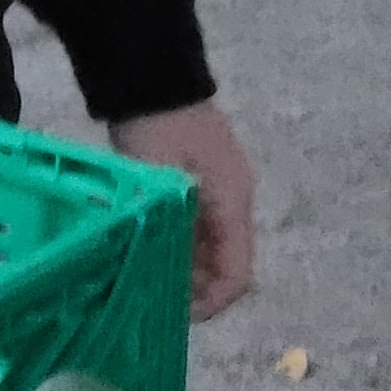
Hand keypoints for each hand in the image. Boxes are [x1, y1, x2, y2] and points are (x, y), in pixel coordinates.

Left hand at [107, 98, 257, 321]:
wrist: (152, 73)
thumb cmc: (156, 127)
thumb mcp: (158, 181)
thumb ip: (165, 229)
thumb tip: (162, 277)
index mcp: (233, 202)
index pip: (238, 271)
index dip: (214, 302)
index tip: (180, 316)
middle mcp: (235, 199)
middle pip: (228, 262)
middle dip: (198, 289)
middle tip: (158, 303)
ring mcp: (220, 188)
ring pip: (212, 246)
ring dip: (188, 269)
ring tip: (152, 282)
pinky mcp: (202, 179)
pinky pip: (198, 227)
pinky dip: (181, 245)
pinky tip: (152, 252)